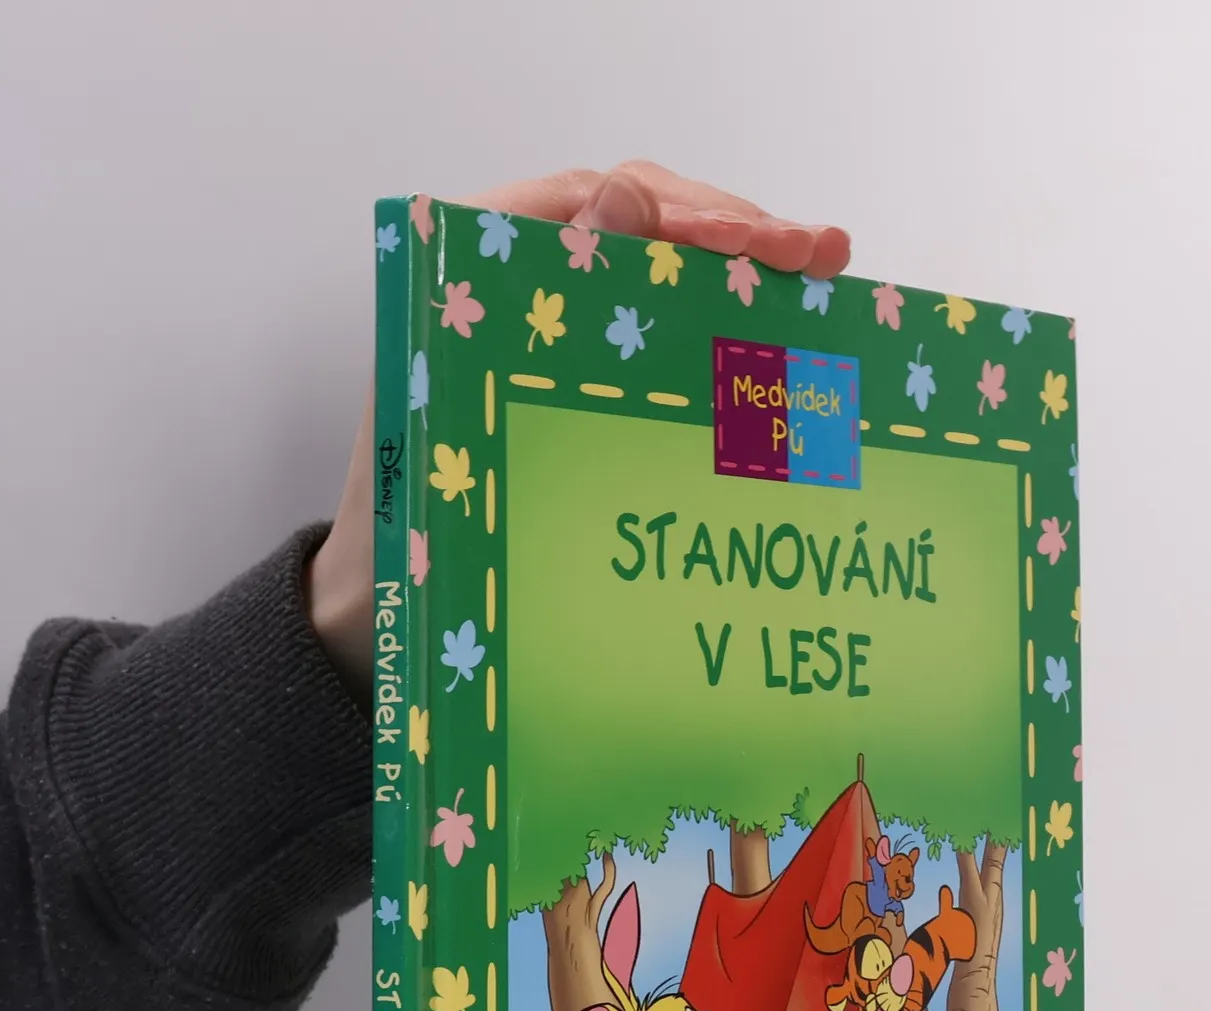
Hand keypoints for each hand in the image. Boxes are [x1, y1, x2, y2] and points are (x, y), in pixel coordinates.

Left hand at [307, 162, 851, 688]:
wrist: (385, 611)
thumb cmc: (407, 517)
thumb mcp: (459, 402)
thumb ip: (536, 293)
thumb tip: (624, 200)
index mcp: (472, 263)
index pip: (601, 200)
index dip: (690, 214)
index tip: (758, 246)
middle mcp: (519, 282)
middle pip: (650, 228)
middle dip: (742, 236)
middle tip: (823, 255)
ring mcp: (562, 334)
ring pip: (668, 280)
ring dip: (749, 279)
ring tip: (826, 278)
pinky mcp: (589, 387)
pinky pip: (667, 340)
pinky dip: (728, 336)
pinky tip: (789, 342)